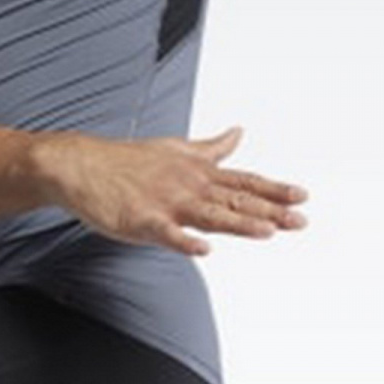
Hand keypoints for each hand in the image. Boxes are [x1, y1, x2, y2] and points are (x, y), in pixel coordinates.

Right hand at [44, 126, 307, 257]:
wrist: (80, 165)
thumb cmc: (127, 161)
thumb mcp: (176, 148)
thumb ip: (212, 148)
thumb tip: (239, 133)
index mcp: (198, 172)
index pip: (244, 181)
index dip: (274, 189)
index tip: (303, 196)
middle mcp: (188, 185)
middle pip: (235, 199)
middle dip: (270, 210)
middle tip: (300, 219)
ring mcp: (166, 202)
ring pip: (210, 215)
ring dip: (239, 223)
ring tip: (267, 230)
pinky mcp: (142, 220)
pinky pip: (167, 234)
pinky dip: (185, 242)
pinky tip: (204, 250)